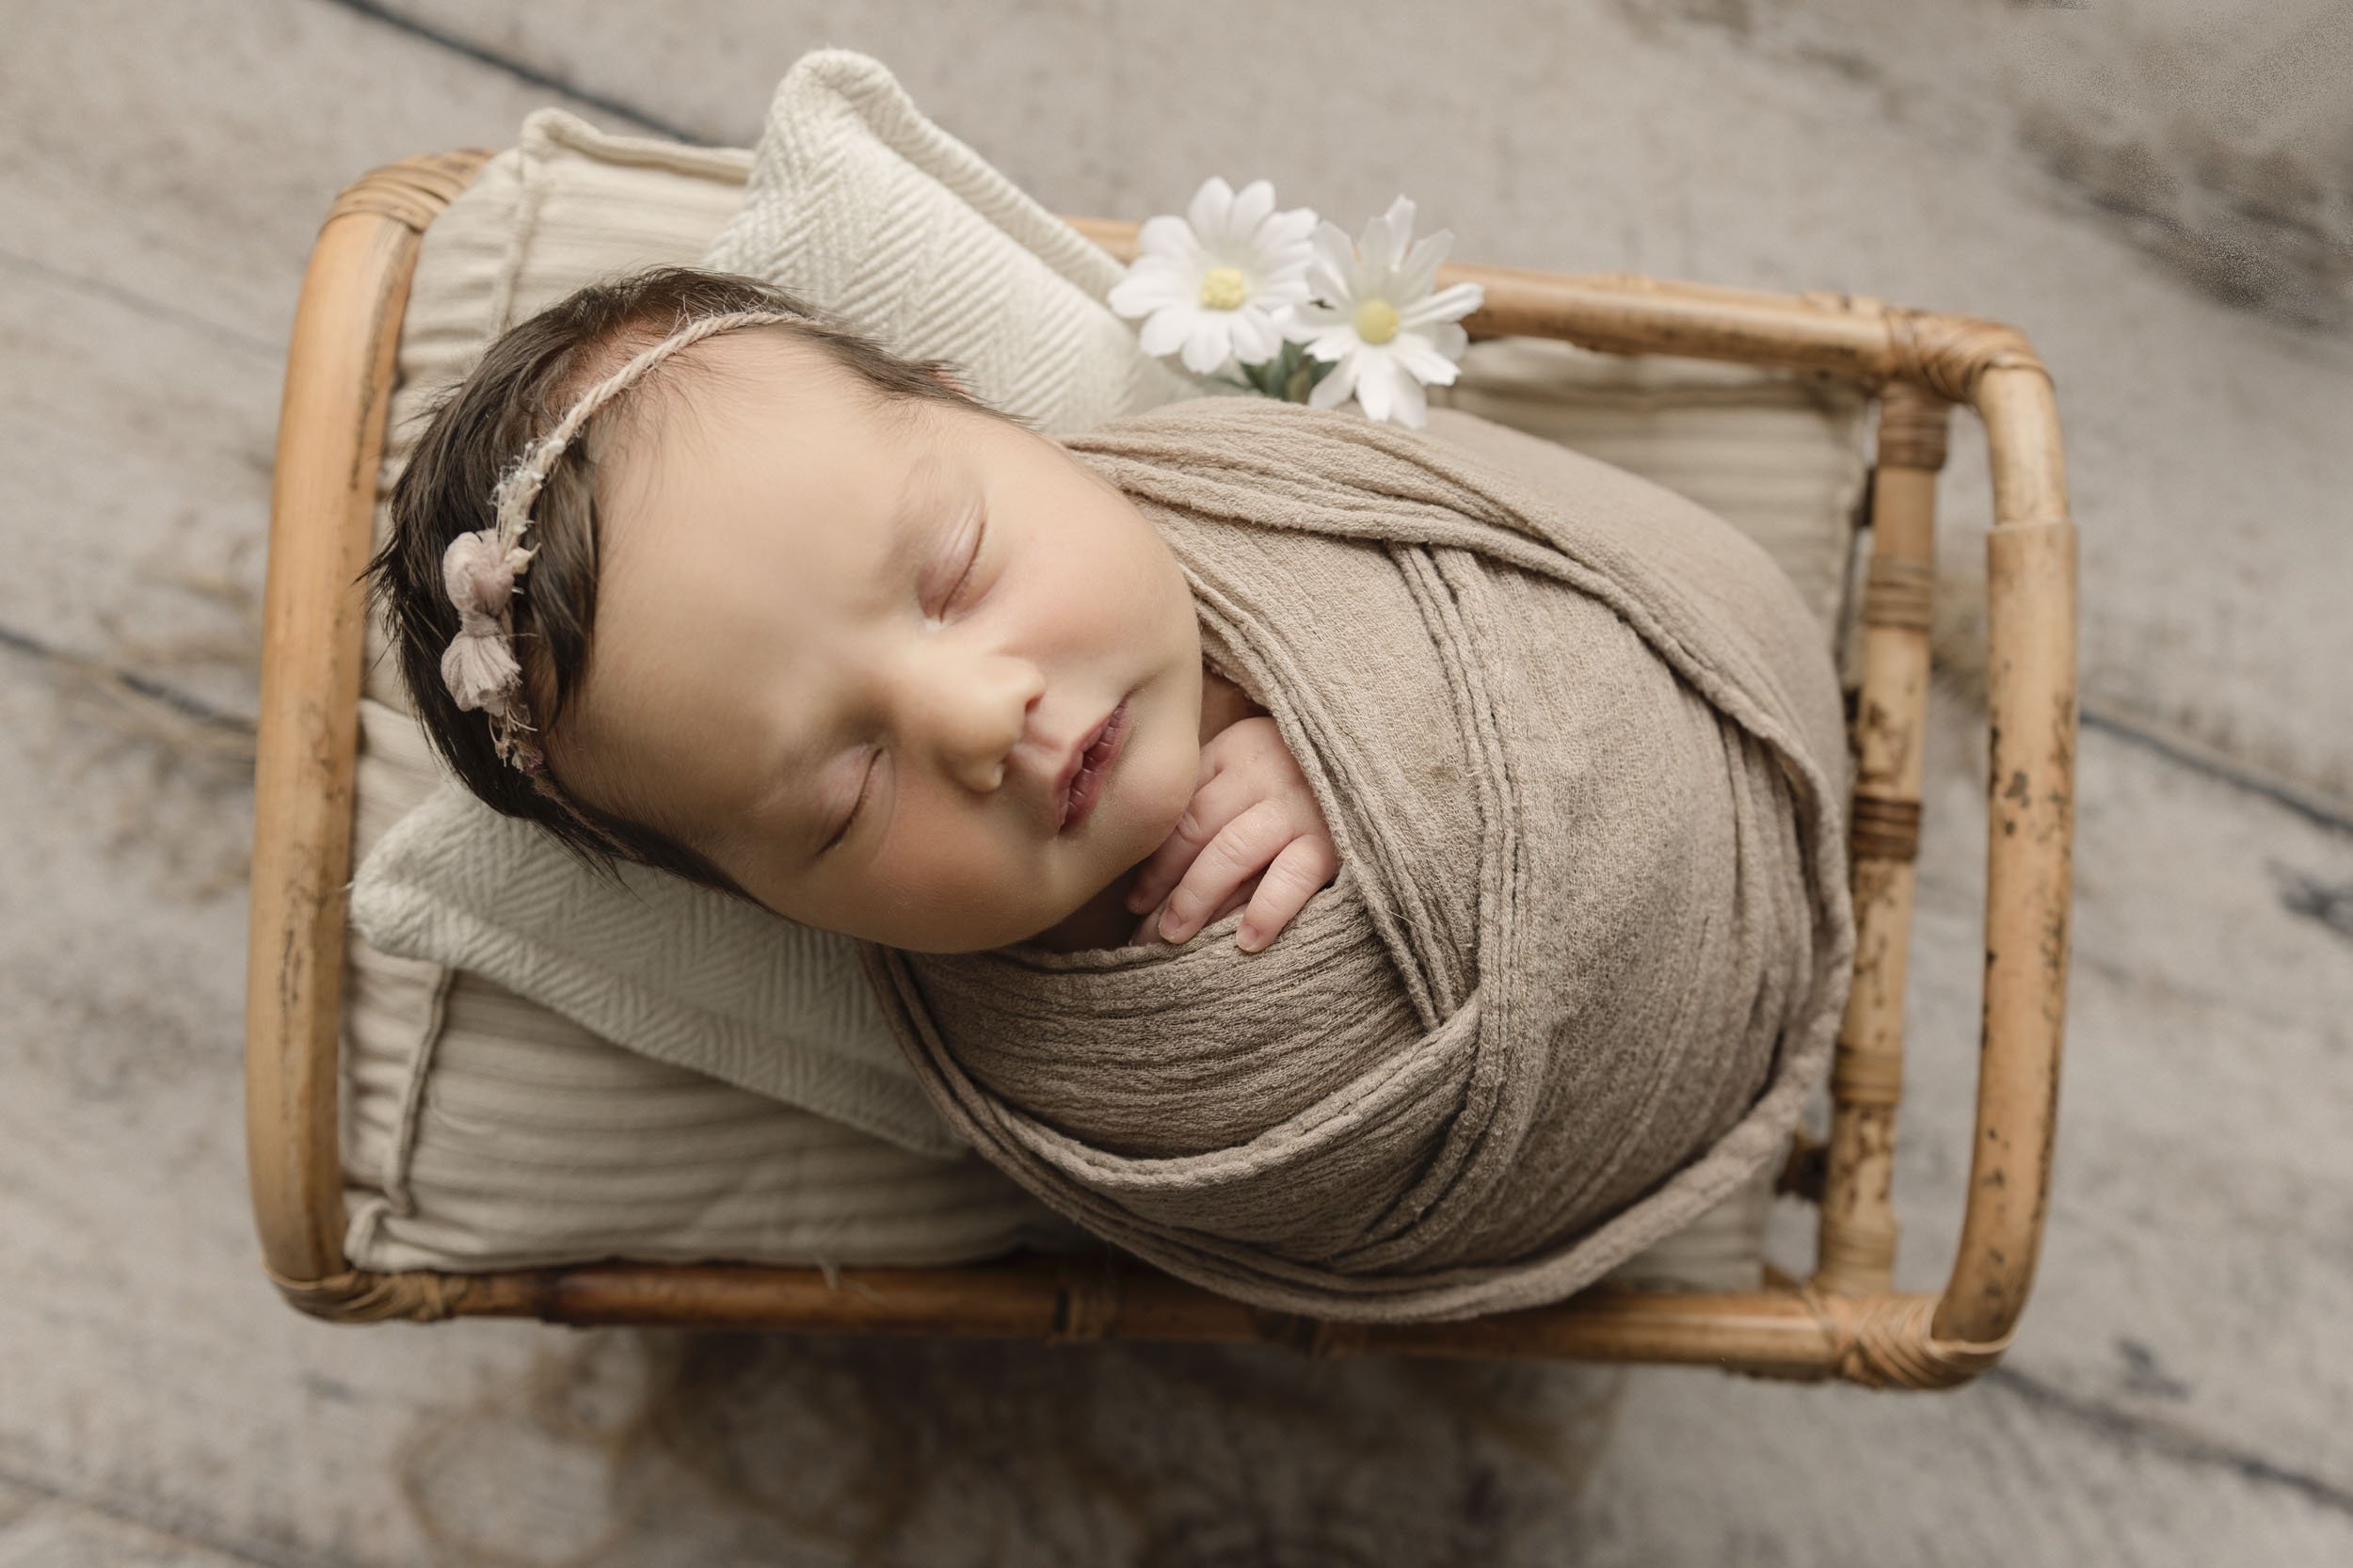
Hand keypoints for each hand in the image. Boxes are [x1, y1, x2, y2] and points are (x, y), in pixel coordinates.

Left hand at [1123, 716, 1339, 953]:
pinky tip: (1246, 941)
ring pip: (1233, 852)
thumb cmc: (1308, 772)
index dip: (1153, 859)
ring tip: (1175, 935)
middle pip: (1198, 831)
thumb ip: (1217, 791)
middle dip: (1165, 884)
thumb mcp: (1258, 763)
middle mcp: (1264, 773)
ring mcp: (1300, 806)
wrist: (1386, 757)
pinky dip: (1267, 909)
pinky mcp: (1335, 841)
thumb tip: (1158, 857)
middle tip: (1145, 930)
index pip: (1182, 810)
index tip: (1134, 899)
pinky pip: (1293, 878)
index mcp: (1237, 751)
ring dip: (1198, 897)